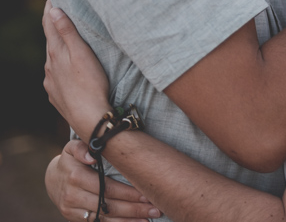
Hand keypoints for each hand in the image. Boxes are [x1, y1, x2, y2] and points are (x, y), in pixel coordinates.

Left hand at [43, 0, 111, 137]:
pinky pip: (56, 77)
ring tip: (70, 45)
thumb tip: (52, 10)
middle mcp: (49, 67)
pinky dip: (61, 69)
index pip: (49, 26)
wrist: (90, 118)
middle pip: (50, 43)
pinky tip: (70, 72)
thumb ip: (67, 32)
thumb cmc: (90, 84)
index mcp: (55, 53)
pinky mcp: (56, 95)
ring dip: (59, 51)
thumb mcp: (82, 54)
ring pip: (53, 61)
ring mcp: (51, 83)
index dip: (50, 10)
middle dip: (55, 30)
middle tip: (62, 16)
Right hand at [46, 140, 160, 221]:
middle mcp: (73, 196)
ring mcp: (72, 210)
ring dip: (128, 220)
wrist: (52, 179)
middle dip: (134, 208)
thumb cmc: (70, 160)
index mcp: (76, 176)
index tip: (147, 193)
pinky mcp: (74, 219)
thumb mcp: (72, 148)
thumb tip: (90, 156)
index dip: (128, 192)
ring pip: (104, 218)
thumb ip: (81, 148)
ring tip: (149, 218)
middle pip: (108, 205)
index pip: (107, 187)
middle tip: (156, 208)